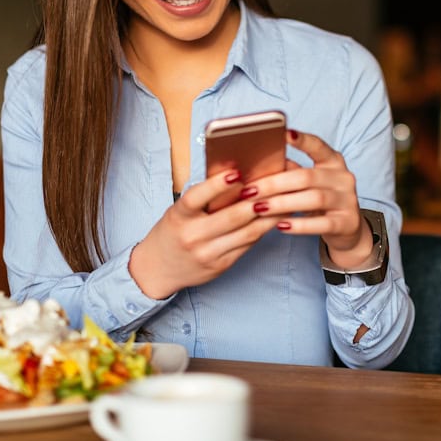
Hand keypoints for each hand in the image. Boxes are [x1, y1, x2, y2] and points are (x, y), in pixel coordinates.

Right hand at [128, 169, 279, 299]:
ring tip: (282, 200)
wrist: (158, 268)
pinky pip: (247, 245)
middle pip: (231, 217)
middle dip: (255, 200)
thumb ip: (203, 199)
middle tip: (274, 184)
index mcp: (178, 216)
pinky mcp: (221, 266)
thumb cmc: (173, 231)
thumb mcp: (179, 212)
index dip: (217, 185)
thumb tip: (237, 178)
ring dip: (267, 216)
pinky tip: (272, 219)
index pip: (196, 197)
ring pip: (246, 232)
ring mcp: (208, 254)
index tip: (236, 172)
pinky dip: (262, 230)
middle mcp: (192, 236)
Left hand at [246, 130, 374, 269]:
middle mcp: (343, 177)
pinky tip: (281, 226)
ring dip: (282, 203)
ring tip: (259, 208)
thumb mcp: (308, 184)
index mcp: (332, 161)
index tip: (285, 133)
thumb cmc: (319, 200)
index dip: (303, 140)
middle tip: (249, 191)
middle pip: (306, 176)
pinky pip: (321, 223)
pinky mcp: (347, 222)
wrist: (346, 229)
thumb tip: (259, 165)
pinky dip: (300, 225)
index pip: (318, 146)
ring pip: (313, 198)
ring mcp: (347, 200)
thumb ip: (290, 172)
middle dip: (274, 183)